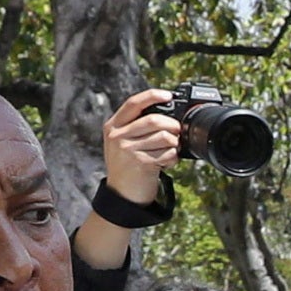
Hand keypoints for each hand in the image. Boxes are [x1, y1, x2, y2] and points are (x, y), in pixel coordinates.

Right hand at [101, 91, 182, 208]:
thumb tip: (165, 112)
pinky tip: (167, 162)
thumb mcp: (121, 143)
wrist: (122, 195)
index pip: (134, 103)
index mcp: (113, 126)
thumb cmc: (127, 167)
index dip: (152, 96)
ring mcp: (128, 150)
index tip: (168, 95)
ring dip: (174, 144)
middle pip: (154, 120)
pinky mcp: (141, 163)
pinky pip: (167, 154)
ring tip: (171, 149)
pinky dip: (173, 158)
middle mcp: (117, 136)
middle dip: (172, 125)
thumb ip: (135, 126)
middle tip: (177, 131)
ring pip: (164, 137)